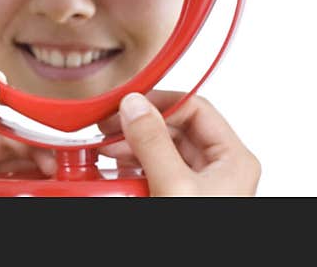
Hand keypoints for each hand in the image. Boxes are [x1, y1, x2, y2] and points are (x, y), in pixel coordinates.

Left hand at [0, 71, 54, 195]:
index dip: (16, 111)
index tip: (43, 113)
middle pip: (13, 143)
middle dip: (39, 143)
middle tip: (61, 153)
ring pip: (26, 169)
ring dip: (48, 167)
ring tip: (64, 173)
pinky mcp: (0, 204)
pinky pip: (31, 191)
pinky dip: (48, 188)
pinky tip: (60, 188)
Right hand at [98, 91, 260, 195]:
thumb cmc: (201, 236)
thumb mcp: (174, 185)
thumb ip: (153, 142)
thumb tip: (133, 104)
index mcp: (233, 160)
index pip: (195, 107)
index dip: (159, 102)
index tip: (127, 105)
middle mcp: (218, 170)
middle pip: (174, 128)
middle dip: (137, 126)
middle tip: (109, 127)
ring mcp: (199, 186)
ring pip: (161, 150)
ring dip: (130, 146)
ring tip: (105, 150)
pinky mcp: (179, 198)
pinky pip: (153, 172)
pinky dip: (130, 168)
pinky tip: (113, 171)